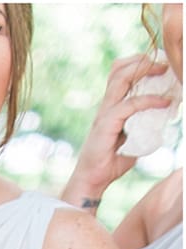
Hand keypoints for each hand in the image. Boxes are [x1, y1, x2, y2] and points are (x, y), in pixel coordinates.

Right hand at [63, 55, 171, 208]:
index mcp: (110, 106)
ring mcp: (104, 114)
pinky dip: (150, 100)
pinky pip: (130, 105)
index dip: (138, 63)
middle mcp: (106, 106)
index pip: (119, 73)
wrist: (93, 180)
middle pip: (118, 69)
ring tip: (164, 71)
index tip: (159, 63)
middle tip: (164, 63)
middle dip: (142, 60)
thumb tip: (165, 114)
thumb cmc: (111, 162)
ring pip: (121, 79)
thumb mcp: (134, 136)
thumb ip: (145, 123)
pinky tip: (165, 103)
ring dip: (144, 71)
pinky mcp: (107, 124)